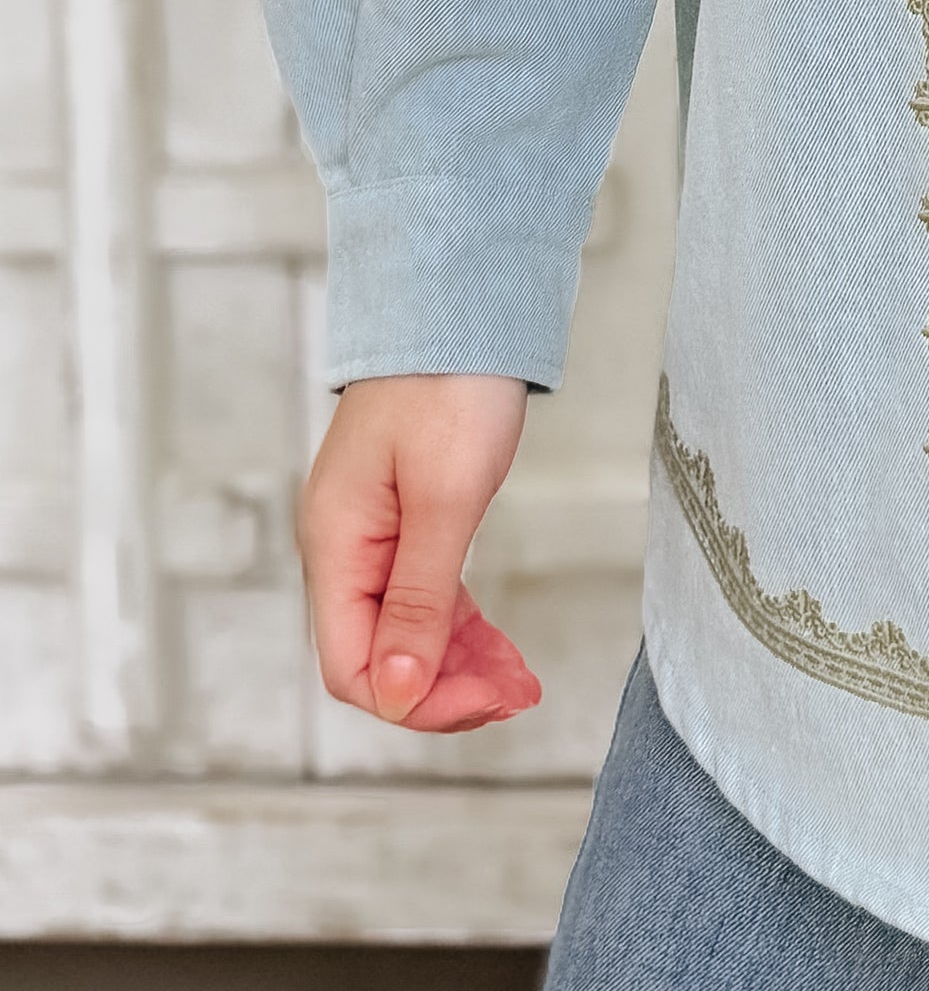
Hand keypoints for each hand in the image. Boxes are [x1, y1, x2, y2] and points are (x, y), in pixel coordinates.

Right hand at [300, 373, 538, 732]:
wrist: (460, 301)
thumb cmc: (450, 382)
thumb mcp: (444, 496)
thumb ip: (418, 599)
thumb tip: (396, 695)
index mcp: (336, 545)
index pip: (353, 667)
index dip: (416, 701)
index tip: (487, 700)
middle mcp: (343, 548)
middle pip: (378, 657)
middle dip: (445, 689)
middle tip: (518, 694)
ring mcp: (371, 534)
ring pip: (403, 632)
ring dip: (458, 665)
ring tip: (520, 682)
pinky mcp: (403, 519)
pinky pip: (422, 597)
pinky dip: (460, 628)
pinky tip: (497, 646)